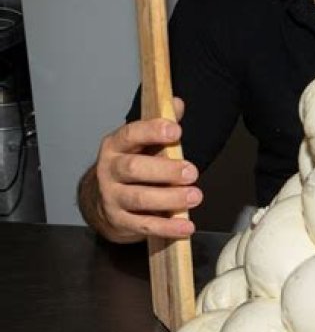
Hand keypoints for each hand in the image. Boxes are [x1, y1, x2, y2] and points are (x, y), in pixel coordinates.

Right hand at [91, 97, 201, 242]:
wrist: (102, 200)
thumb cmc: (131, 166)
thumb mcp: (142, 144)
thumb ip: (161, 125)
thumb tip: (178, 103)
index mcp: (115, 146)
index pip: (131, 134)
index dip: (152, 131)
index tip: (176, 131)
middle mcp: (109, 170)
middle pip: (134, 168)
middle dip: (164, 170)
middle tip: (191, 171)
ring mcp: (112, 197)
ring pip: (139, 198)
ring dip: (169, 198)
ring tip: (195, 196)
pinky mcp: (119, 221)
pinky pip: (143, 225)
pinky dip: (166, 227)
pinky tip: (186, 226)